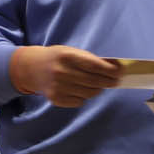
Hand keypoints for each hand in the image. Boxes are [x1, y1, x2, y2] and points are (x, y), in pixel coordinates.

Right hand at [8, 44, 122, 106]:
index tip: (120, 72)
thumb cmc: (57, 58)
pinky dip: (84, 96)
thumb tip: (114, 67)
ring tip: (98, 84)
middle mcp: (62, 73)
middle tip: (116, 81)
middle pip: (95, 82)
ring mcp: (59, 88)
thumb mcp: (71, 52)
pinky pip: (80, 101)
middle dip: (109, 81)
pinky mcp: (56, 99)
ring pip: (90, 93)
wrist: (32, 68)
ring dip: (98, 89)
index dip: (111, 70)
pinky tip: (80, 89)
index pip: (95, 66)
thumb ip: (89, 60)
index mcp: (67, 57)